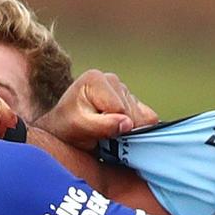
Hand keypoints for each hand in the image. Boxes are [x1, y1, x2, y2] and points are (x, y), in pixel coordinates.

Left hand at [35, 70, 158, 151]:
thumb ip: (102, 126)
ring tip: (106, 131)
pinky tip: (118, 128)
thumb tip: (128, 123)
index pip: (120, 109)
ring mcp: (123, 89)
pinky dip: (138, 128)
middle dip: (121, 128)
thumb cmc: (68, 129)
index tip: (96, 132)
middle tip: (101, 134)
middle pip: (132, 112)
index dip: (112, 126)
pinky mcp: (133, 100)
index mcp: (96, 79)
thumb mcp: (80, 129)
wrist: (65, 131)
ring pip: (142, 116)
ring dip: (127, 129)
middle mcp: (111, 79)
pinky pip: (149, 117)